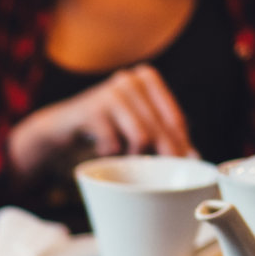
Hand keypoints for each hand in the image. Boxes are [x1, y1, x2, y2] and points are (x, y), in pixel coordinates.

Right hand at [8, 64, 196, 179]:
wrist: (59, 127)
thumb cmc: (104, 127)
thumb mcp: (135, 126)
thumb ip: (161, 134)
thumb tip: (195, 157)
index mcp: (147, 78)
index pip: (174, 118)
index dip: (182, 146)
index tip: (187, 166)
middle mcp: (130, 80)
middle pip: (160, 129)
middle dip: (163, 157)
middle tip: (160, 177)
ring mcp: (111, 93)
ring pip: (141, 137)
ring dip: (134, 157)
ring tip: (123, 159)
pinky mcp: (92, 110)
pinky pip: (114, 144)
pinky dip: (109, 154)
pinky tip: (100, 150)